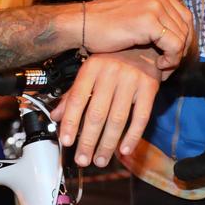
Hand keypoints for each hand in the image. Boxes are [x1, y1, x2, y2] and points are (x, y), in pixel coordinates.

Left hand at [51, 49, 159, 167]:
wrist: (144, 44)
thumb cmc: (113, 60)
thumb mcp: (90, 71)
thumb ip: (73, 94)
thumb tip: (55, 116)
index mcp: (92, 67)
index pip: (77, 99)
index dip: (71, 122)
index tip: (66, 141)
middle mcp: (111, 72)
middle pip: (97, 113)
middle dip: (88, 141)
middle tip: (82, 159)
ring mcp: (132, 79)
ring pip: (117, 119)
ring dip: (108, 144)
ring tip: (100, 160)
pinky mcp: (149, 87)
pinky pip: (141, 117)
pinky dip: (132, 136)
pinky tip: (124, 150)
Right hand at [85, 0, 191, 65]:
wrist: (82, 24)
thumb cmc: (105, 21)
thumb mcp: (135, 7)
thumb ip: (160, 0)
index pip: (186, 16)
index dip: (183, 38)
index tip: (170, 54)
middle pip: (186, 28)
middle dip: (181, 50)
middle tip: (168, 64)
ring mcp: (153, 6)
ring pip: (182, 38)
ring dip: (176, 57)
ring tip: (162, 66)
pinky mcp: (148, 22)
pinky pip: (174, 46)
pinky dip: (171, 60)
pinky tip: (159, 65)